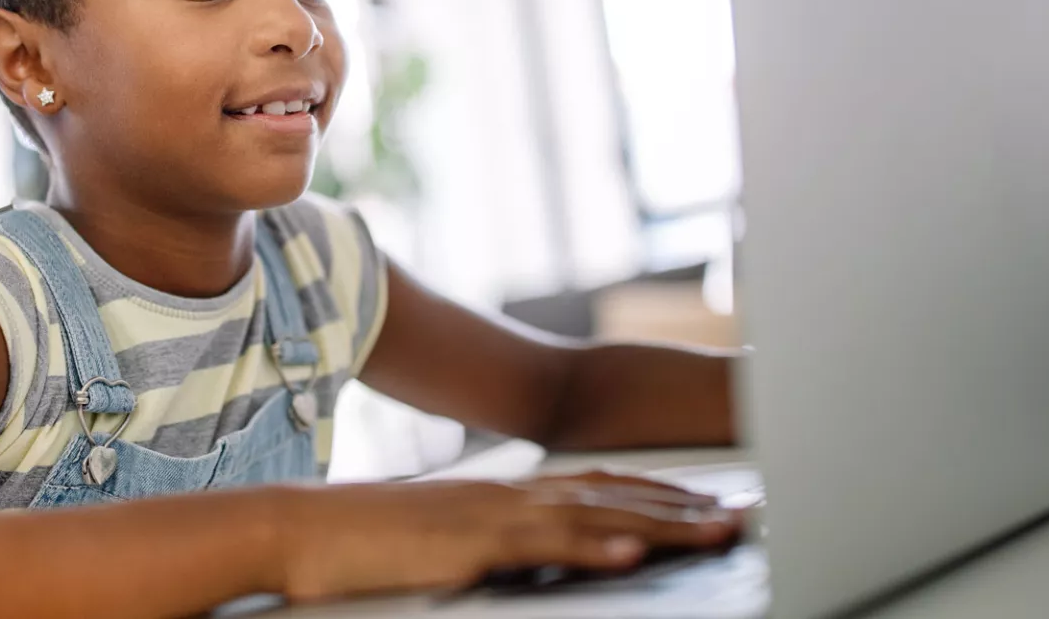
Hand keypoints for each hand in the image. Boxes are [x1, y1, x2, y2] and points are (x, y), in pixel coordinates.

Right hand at [273, 471, 741, 602]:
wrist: (302, 532)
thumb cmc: (366, 548)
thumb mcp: (447, 545)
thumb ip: (495, 547)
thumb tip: (528, 559)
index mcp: (508, 498)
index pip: (603, 490)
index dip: (663, 497)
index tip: (714, 505)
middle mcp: (512, 496)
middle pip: (617, 498)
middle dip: (687, 508)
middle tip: (746, 514)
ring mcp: (495, 515)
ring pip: (597, 516)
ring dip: (665, 524)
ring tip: (720, 532)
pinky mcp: (471, 542)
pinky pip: (542, 545)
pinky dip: (592, 547)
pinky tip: (634, 553)